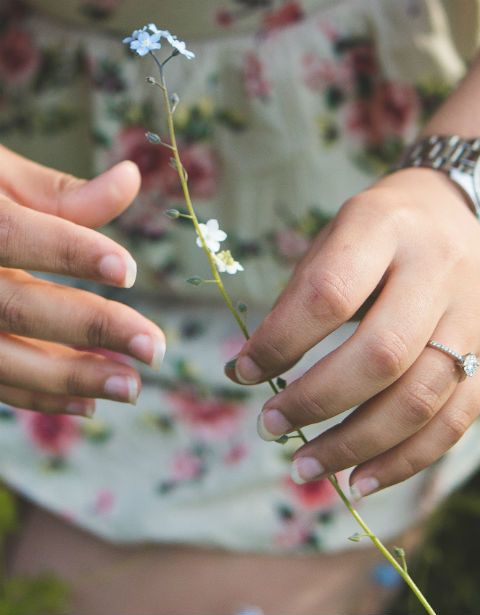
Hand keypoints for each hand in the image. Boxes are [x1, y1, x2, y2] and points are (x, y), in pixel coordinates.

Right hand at [0, 145, 164, 416]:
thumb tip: (131, 179)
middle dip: (90, 328)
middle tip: (154, 347)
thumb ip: (59, 192)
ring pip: (1, 359)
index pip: (10, 235)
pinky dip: (38, 397)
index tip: (129, 270)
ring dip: (71, 378)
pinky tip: (91, 404)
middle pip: (15, 308)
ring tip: (132, 387)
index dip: (69, 251)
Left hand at [226, 168, 479, 496]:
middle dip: (317, 402)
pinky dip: (403, 462)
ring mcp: (475, 318)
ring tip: (307, 468)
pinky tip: (360, 481)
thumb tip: (248, 369)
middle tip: (269, 428)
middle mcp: (439, 272)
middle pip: (382, 355)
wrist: (470, 218)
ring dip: (356, 446)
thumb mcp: (338, 236)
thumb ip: (299, 298)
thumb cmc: (386, 231)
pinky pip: (453, 423)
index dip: (282, 341)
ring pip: (419, 400)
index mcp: (387, 228)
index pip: (330, 294)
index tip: (245, 372)